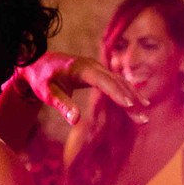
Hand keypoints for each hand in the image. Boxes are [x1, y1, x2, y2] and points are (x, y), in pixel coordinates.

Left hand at [18, 52, 144, 123]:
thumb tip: (75, 121)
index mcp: (81, 68)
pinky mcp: (98, 73)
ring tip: (145, 113)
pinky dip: (127, 92)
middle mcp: (93, 65)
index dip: (117, 93)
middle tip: (143, 117)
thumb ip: (61, 105)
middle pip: (116, 82)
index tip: (130, 105)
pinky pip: (116, 82)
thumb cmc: (42, 79)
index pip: (103, 81)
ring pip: (119, 81)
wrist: (38, 63)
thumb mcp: (47, 93)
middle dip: (131, 99)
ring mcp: (97, 68)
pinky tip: (138, 102)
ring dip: (133, 96)